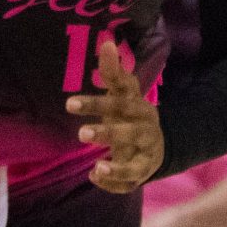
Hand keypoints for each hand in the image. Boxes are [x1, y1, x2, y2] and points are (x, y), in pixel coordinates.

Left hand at [72, 32, 163, 192]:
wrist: (156, 144)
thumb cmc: (131, 114)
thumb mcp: (124, 93)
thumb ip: (113, 72)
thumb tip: (106, 42)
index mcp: (141, 110)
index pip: (121, 104)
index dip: (97, 103)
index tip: (70, 104)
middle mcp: (146, 134)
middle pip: (131, 134)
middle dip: (108, 134)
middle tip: (81, 134)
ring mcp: (145, 157)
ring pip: (135, 166)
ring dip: (117, 169)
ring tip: (97, 168)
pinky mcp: (140, 175)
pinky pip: (129, 184)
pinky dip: (113, 185)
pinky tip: (93, 176)